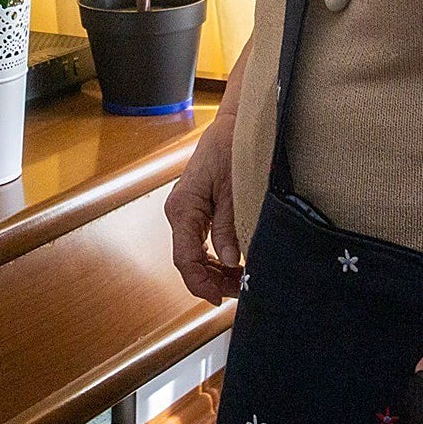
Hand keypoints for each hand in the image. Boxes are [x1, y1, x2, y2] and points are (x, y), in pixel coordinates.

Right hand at [165, 111, 243, 303]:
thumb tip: (230, 261)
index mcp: (183, 208)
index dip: (201, 283)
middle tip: (243, 291)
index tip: (220, 299)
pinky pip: (201, 243)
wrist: (233, 124)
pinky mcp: (196, 211)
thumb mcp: (235, 188)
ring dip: (216, 272)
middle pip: (188, 260)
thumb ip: (229, 225)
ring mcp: (186, 213)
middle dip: (213, 281)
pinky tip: (235, 265)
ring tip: (242, 281)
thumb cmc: (232, 148)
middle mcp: (179, 213)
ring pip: (194, 255)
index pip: (185, 258)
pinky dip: (216, 259)